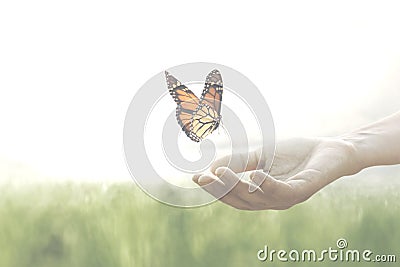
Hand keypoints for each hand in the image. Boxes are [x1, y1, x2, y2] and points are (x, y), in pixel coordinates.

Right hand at [193, 137, 360, 209]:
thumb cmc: (295, 154)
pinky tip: (255, 175)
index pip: (233, 196)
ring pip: (257, 198)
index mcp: (261, 194)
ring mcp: (287, 198)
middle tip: (204, 177)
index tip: (196, 178)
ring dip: (237, 187)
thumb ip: (239, 162)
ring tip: (220, 173)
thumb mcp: (261, 155)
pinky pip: (282, 191)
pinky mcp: (303, 190)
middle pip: (241, 200)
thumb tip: (211, 167)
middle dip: (221, 189)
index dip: (215, 189)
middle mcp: (272, 200)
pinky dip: (267, 185)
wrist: (329, 149)